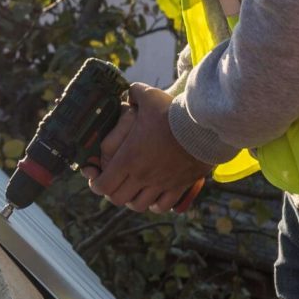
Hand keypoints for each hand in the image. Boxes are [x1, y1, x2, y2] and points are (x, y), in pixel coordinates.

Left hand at [81, 83, 209, 212]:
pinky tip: (155, 196)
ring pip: (139, 206)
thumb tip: (129, 92)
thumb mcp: (149, 96)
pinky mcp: (179, 187)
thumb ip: (135, 93)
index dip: (96, 183)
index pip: (102, 185)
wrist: (203, 128)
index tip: (96, 176)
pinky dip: (155, 204)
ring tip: (134, 190)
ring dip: (133, 200)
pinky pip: (162, 206)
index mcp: (128, 158)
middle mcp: (141, 176)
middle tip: (115, 182)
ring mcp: (161, 184)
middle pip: (117, 199)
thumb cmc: (173, 113)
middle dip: (112, 192)